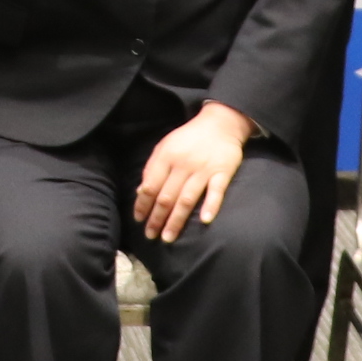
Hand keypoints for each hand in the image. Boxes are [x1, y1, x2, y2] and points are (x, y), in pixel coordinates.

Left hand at [132, 102, 253, 242]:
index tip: (139, 220)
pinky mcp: (223, 172)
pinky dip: (211, 206)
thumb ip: (152, 168)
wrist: (220, 123)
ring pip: (187, 199)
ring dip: (176, 220)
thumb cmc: (188, 139)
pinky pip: (216, 191)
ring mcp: (204, 169)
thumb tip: (140, 192)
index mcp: (166, 157)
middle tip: (150, 235)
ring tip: (168, 237)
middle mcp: (183, 164)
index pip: (151, 186)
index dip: (143, 204)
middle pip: (167, 196)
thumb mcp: (165, 147)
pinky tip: (205, 221)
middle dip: (156, 218)